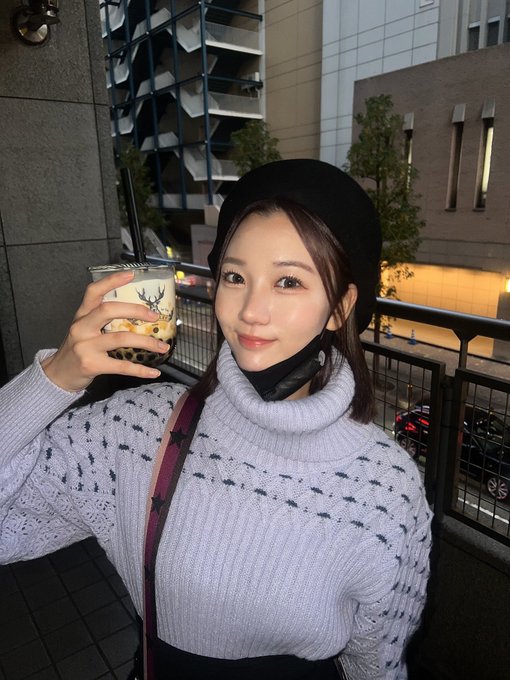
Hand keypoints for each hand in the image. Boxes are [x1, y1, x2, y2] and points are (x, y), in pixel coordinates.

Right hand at [41, 271, 169, 391]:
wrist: (59, 374)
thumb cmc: (77, 349)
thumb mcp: (84, 328)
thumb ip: (102, 319)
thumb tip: (138, 313)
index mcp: (82, 315)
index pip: (93, 291)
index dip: (112, 281)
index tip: (131, 274)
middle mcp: (81, 327)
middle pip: (108, 310)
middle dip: (136, 310)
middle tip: (154, 316)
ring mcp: (85, 347)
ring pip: (120, 338)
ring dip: (147, 342)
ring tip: (163, 347)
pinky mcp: (91, 365)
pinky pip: (121, 366)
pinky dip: (140, 370)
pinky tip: (153, 371)